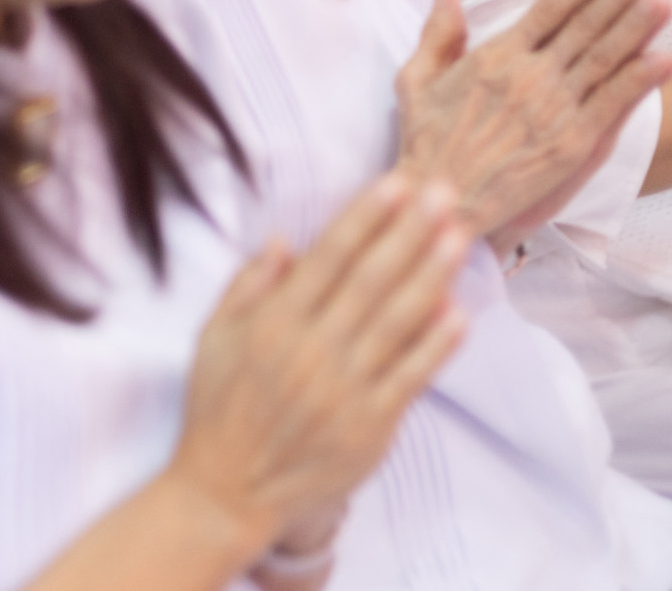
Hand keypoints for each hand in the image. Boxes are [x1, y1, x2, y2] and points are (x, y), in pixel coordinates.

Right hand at [165, 175, 468, 557]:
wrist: (229, 488)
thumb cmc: (217, 407)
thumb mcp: (212, 338)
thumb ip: (248, 286)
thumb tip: (286, 240)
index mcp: (272, 322)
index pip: (330, 258)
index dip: (366, 218)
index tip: (397, 184)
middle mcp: (312, 349)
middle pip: (372, 279)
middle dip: (410, 232)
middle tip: (445, 194)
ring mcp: (345, 388)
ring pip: (398, 320)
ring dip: (432, 274)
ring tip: (458, 237)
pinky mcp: (371, 425)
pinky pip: (411, 376)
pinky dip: (436, 343)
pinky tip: (458, 312)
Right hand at [394, 0, 671, 245]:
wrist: (442, 199)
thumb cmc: (424, 141)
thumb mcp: (415, 80)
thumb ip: (437, 34)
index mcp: (494, 57)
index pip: (549, 10)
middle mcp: (529, 77)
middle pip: (585, 26)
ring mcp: (554, 109)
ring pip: (604, 58)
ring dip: (637, 26)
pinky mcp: (572, 143)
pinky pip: (612, 104)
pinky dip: (639, 80)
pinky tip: (664, 59)